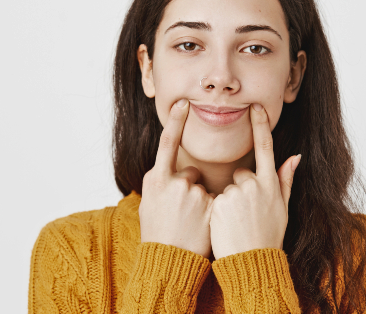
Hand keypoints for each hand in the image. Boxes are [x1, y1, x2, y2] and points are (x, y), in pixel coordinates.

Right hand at [139, 99, 215, 258]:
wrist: (167, 262)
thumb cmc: (156, 234)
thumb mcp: (149, 203)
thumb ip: (160, 181)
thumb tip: (166, 169)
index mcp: (156, 179)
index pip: (168, 143)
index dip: (176, 121)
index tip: (184, 102)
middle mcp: (174, 182)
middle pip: (190, 173)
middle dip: (190, 188)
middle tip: (180, 214)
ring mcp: (193, 193)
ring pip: (204, 188)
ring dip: (201, 201)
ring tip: (189, 224)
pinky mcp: (210, 205)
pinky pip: (216, 200)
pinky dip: (211, 211)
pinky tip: (201, 226)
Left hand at [209, 103, 301, 258]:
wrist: (252, 262)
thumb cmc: (269, 237)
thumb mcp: (283, 208)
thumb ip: (286, 179)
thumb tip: (296, 156)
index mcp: (270, 184)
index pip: (265, 147)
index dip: (260, 125)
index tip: (254, 106)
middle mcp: (254, 185)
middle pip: (242, 174)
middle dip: (241, 189)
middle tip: (246, 215)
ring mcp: (236, 194)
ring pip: (229, 188)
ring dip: (230, 202)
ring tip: (237, 224)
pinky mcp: (219, 204)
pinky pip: (215, 198)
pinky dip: (218, 210)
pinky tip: (226, 226)